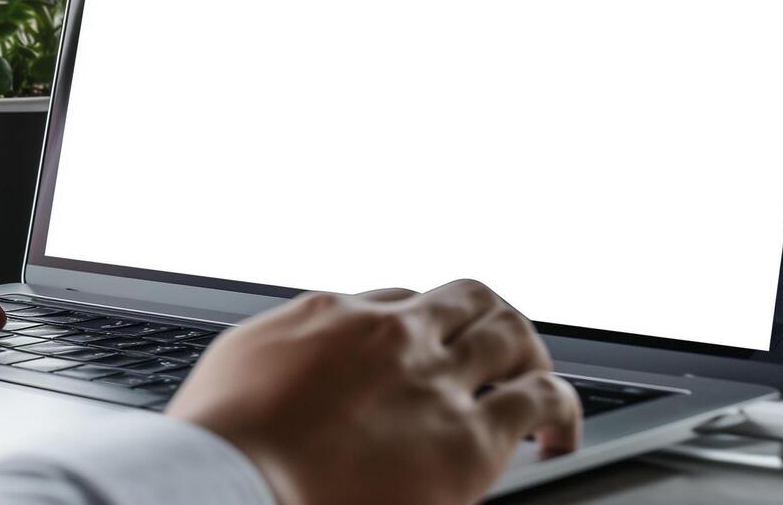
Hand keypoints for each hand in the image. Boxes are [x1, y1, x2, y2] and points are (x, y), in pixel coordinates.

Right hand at [169, 280, 580, 504]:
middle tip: (499, 355)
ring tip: (540, 387)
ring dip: (531, 356)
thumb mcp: (237, 365)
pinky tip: (558, 436)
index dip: (418, 327)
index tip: (422, 354)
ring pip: (511, 335)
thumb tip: (290, 365)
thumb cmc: (221, 441)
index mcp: (332, 315)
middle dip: (488, 322)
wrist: (233, 482)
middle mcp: (391, 334)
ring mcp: (434, 379)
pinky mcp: (469, 439)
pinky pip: (540, 401)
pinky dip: (561, 411)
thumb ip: (281, 354)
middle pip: (466, 299)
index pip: (398, 301)